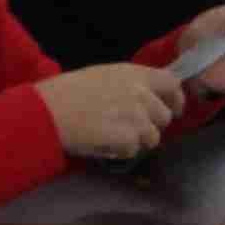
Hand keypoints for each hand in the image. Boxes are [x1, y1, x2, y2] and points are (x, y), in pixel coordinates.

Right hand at [44, 59, 185, 161]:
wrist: (48, 111)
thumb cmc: (67, 92)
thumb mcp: (104, 76)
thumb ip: (130, 85)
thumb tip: (147, 97)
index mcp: (135, 73)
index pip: (172, 84)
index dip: (176, 100)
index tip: (173, 110)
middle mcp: (141, 92)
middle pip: (165, 117)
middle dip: (151, 126)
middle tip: (129, 129)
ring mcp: (137, 116)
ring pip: (152, 137)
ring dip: (136, 141)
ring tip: (112, 136)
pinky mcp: (128, 137)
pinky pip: (134, 150)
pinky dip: (120, 151)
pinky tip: (103, 142)